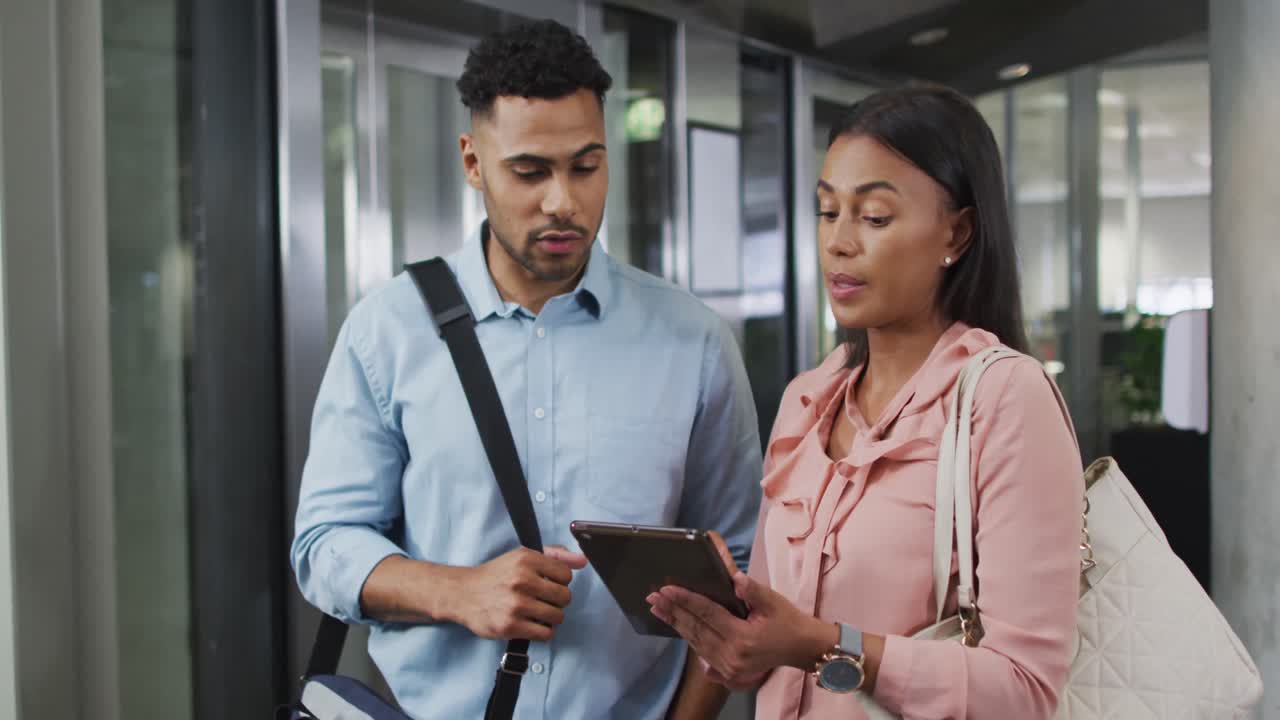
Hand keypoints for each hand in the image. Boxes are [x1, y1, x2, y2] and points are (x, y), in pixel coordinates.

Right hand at [449, 545, 586, 641]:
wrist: (463, 594)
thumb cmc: (497, 575)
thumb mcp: (522, 556)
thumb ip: (555, 555)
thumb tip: (583, 561)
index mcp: (526, 559)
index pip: (566, 575)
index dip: (560, 581)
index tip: (549, 583)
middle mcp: (521, 580)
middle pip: (565, 597)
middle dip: (557, 600)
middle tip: (544, 600)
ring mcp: (516, 605)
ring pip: (557, 616)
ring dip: (551, 617)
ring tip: (538, 612)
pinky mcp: (510, 626)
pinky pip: (545, 634)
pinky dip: (543, 632)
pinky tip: (533, 624)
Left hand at [647, 568, 835, 688]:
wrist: (801, 648)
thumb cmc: (787, 621)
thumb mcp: (773, 601)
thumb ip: (752, 590)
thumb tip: (734, 578)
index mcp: (743, 637)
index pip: (707, 614)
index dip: (686, 600)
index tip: (667, 589)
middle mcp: (732, 656)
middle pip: (696, 630)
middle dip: (673, 612)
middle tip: (653, 597)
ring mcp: (729, 668)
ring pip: (696, 642)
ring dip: (676, 624)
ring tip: (658, 609)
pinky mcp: (728, 673)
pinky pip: (703, 652)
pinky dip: (689, 638)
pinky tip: (676, 626)